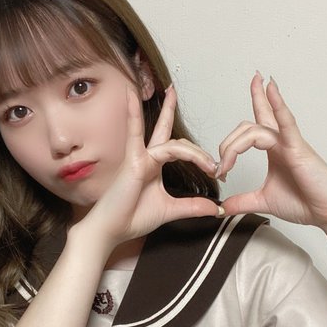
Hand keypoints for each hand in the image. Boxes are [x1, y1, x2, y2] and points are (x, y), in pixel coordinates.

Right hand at [83, 84, 220, 244]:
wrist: (111, 230)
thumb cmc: (131, 218)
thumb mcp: (170, 210)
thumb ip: (192, 206)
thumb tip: (215, 208)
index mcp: (153, 166)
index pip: (176, 147)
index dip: (197, 154)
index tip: (214, 168)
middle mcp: (146, 157)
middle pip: (167, 132)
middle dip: (173, 115)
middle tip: (177, 97)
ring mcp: (139, 157)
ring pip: (174, 145)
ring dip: (196, 155)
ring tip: (210, 167)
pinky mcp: (133, 161)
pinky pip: (142, 136)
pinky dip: (135, 115)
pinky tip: (131, 95)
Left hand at [217, 72, 326, 228]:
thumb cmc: (305, 202)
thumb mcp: (263, 201)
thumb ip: (242, 201)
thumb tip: (222, 207)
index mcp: (274, 150)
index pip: (247, 132)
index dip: (228, 148)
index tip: (219, 170)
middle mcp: (281, 141)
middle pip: (247, 127)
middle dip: (227, 144)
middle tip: (220, 165)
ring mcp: (290, 142)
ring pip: (256, 129)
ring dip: (235, 144)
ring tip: (226, 161)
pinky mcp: (299, 148)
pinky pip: (287, 122)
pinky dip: (278, 104)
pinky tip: (270, 87)